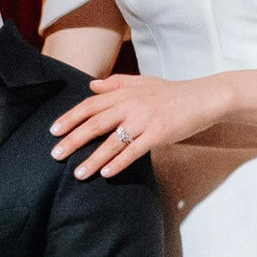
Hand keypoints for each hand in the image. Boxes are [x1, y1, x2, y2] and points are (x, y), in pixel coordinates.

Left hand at [47, 69, 231, 178]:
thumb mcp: (142, 82)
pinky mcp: (159, 133)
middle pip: (95, 123)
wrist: (202, 98)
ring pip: (112, 141)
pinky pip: (134, 150)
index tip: (54, 131)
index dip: (70, 117)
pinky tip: (106, 173)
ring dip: (93, 158)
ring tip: (78, 173)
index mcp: (124, 93)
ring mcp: (144, 120)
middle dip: (73, 139)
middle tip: (55, 154)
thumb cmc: (171, 92)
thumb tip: (91, 86)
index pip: (90, 105)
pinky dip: (119, 162)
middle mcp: (131, 105)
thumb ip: (115, 83)